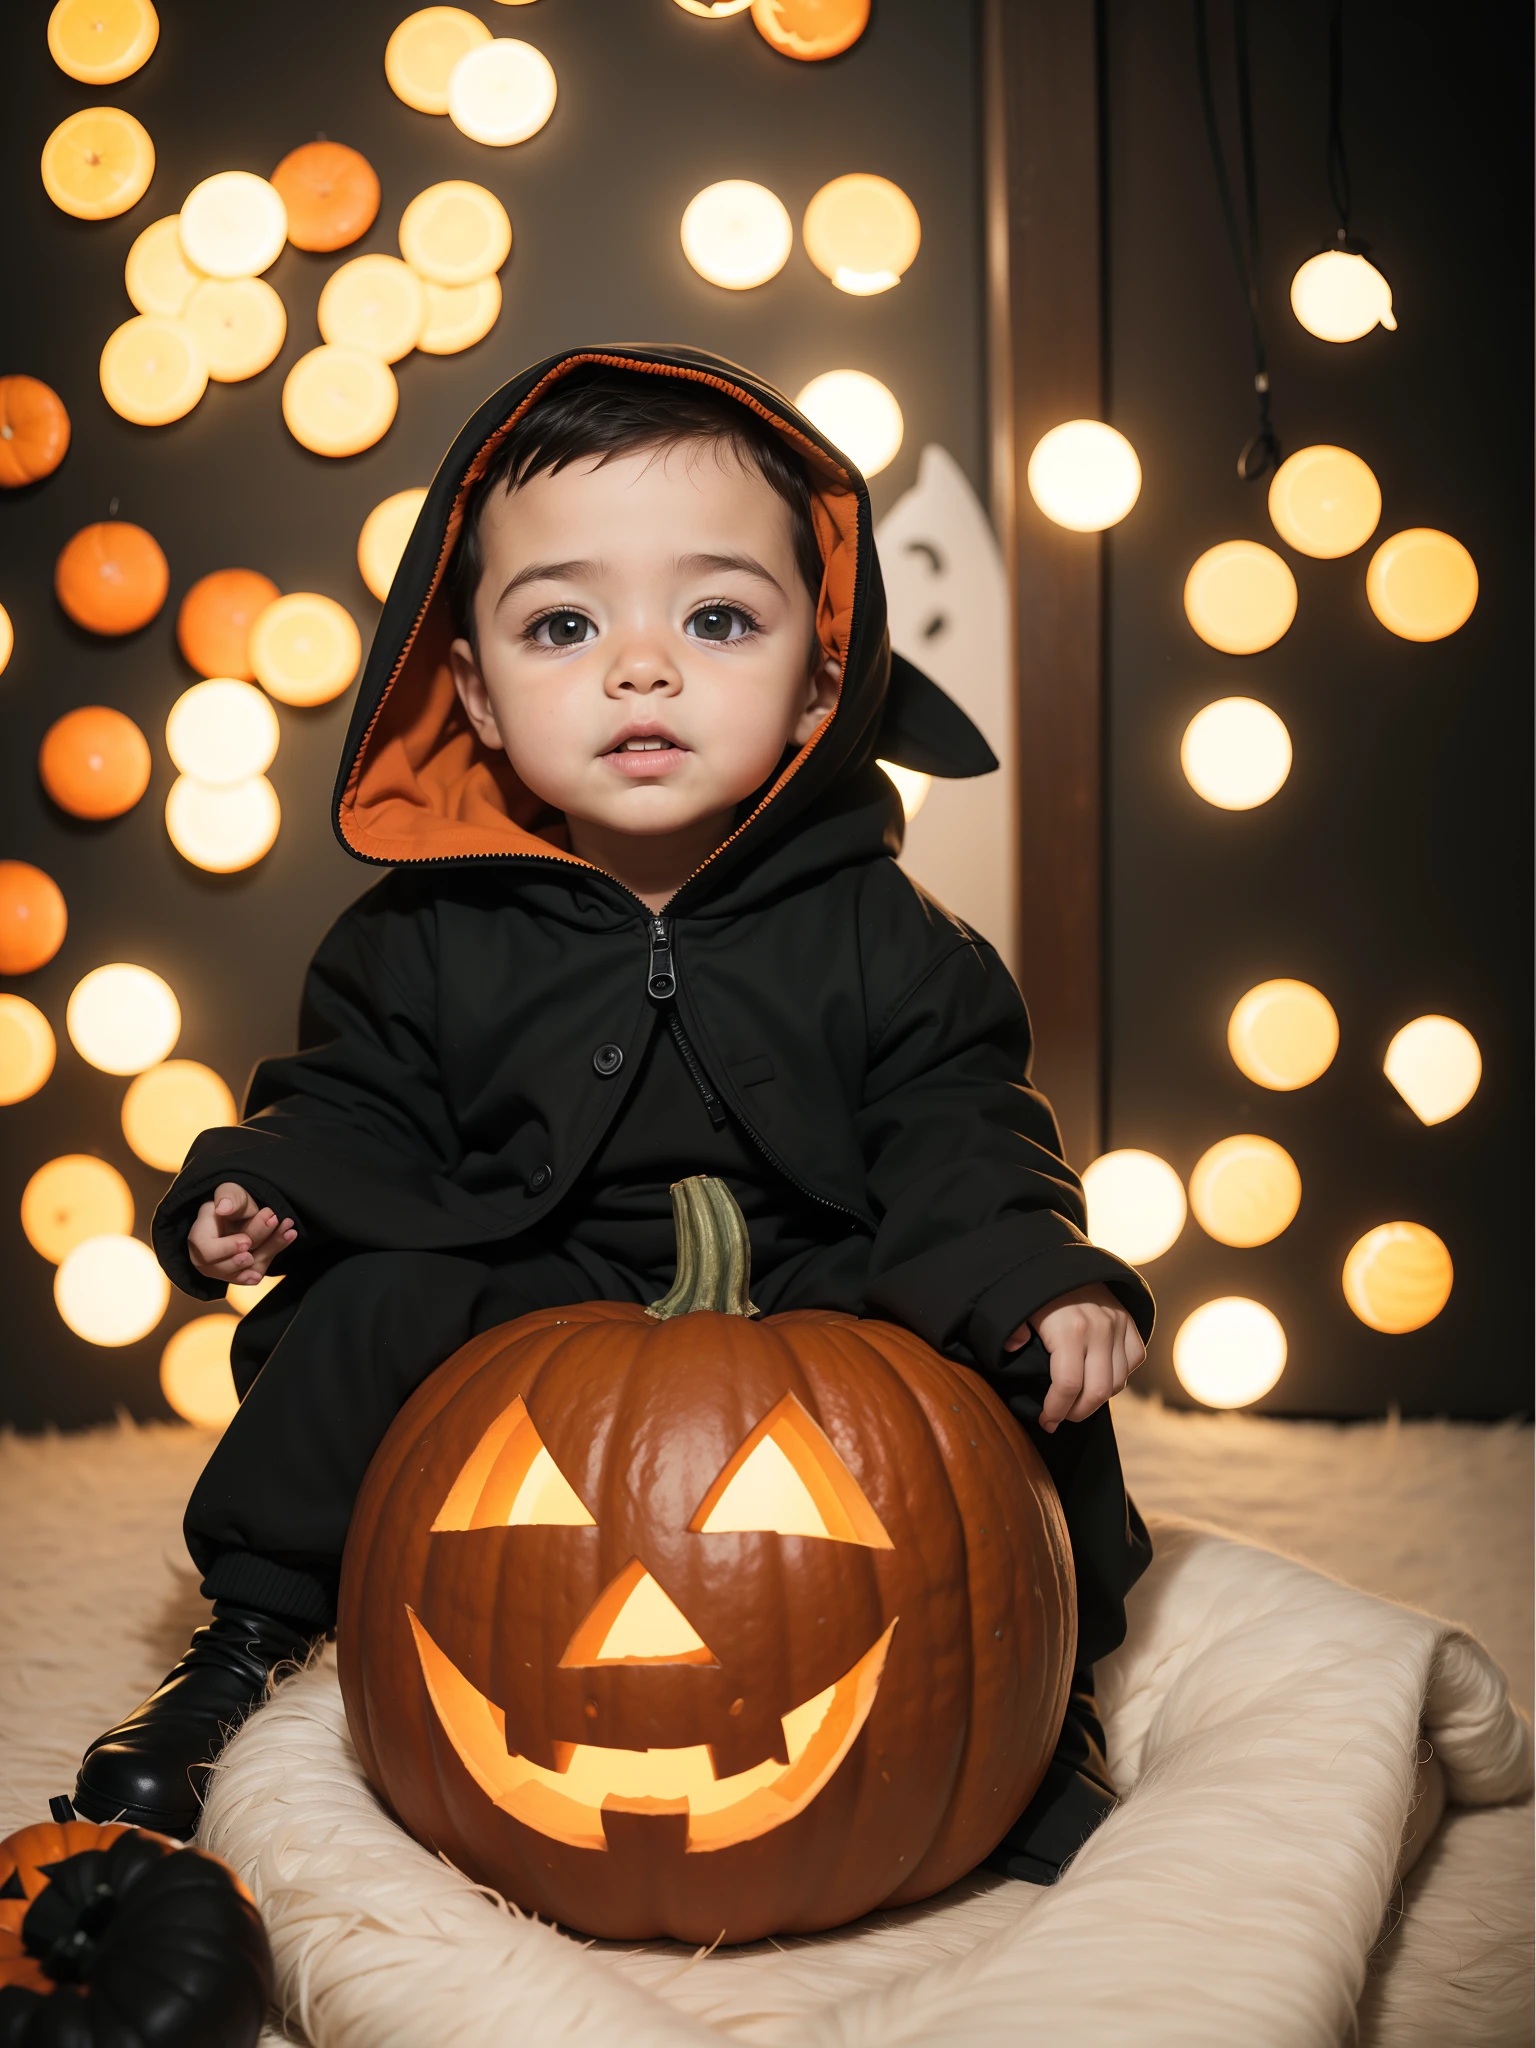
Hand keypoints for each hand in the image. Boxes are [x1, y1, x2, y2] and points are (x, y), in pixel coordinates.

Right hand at [187, 1182, 296, 1285]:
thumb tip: (223, 1208)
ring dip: (271, 1247)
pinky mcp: (243, 1272)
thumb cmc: (231, 1201)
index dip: (227, 1249)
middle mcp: (209, 1258)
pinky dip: (275, 1252)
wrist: (240, 1213)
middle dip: (255, 1241)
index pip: (207, 1251)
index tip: (246, 1241)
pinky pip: (258, 1270)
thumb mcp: (229, 1192)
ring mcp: (226, 1268)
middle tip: (273, 1219)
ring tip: (288, 1227)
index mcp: (200, 1236)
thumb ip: (227, 1197)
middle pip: (231, 1262)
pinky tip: (288, 1237)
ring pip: (248, 1268)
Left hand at [1004, 1282, 1145, 1433]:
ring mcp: (1118, 1325)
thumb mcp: (1015, 1305)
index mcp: (1069, 1328)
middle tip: (1061, 1417)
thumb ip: (1010, 1329)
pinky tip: (1099, 1378)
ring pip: (1118, 1382)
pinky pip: (1134, 1360)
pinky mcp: (1129, 1321)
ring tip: (1077, 1401)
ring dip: (1097, 1399)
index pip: (1067, 1385)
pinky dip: (1120, 1375)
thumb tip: (1013, 1346)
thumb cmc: (1035, 1287)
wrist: (1062, 1255)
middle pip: (1097, 1392)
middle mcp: (1099, 1329)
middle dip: (1076, 1412)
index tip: (1045, 1420)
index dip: (1055, 1410)